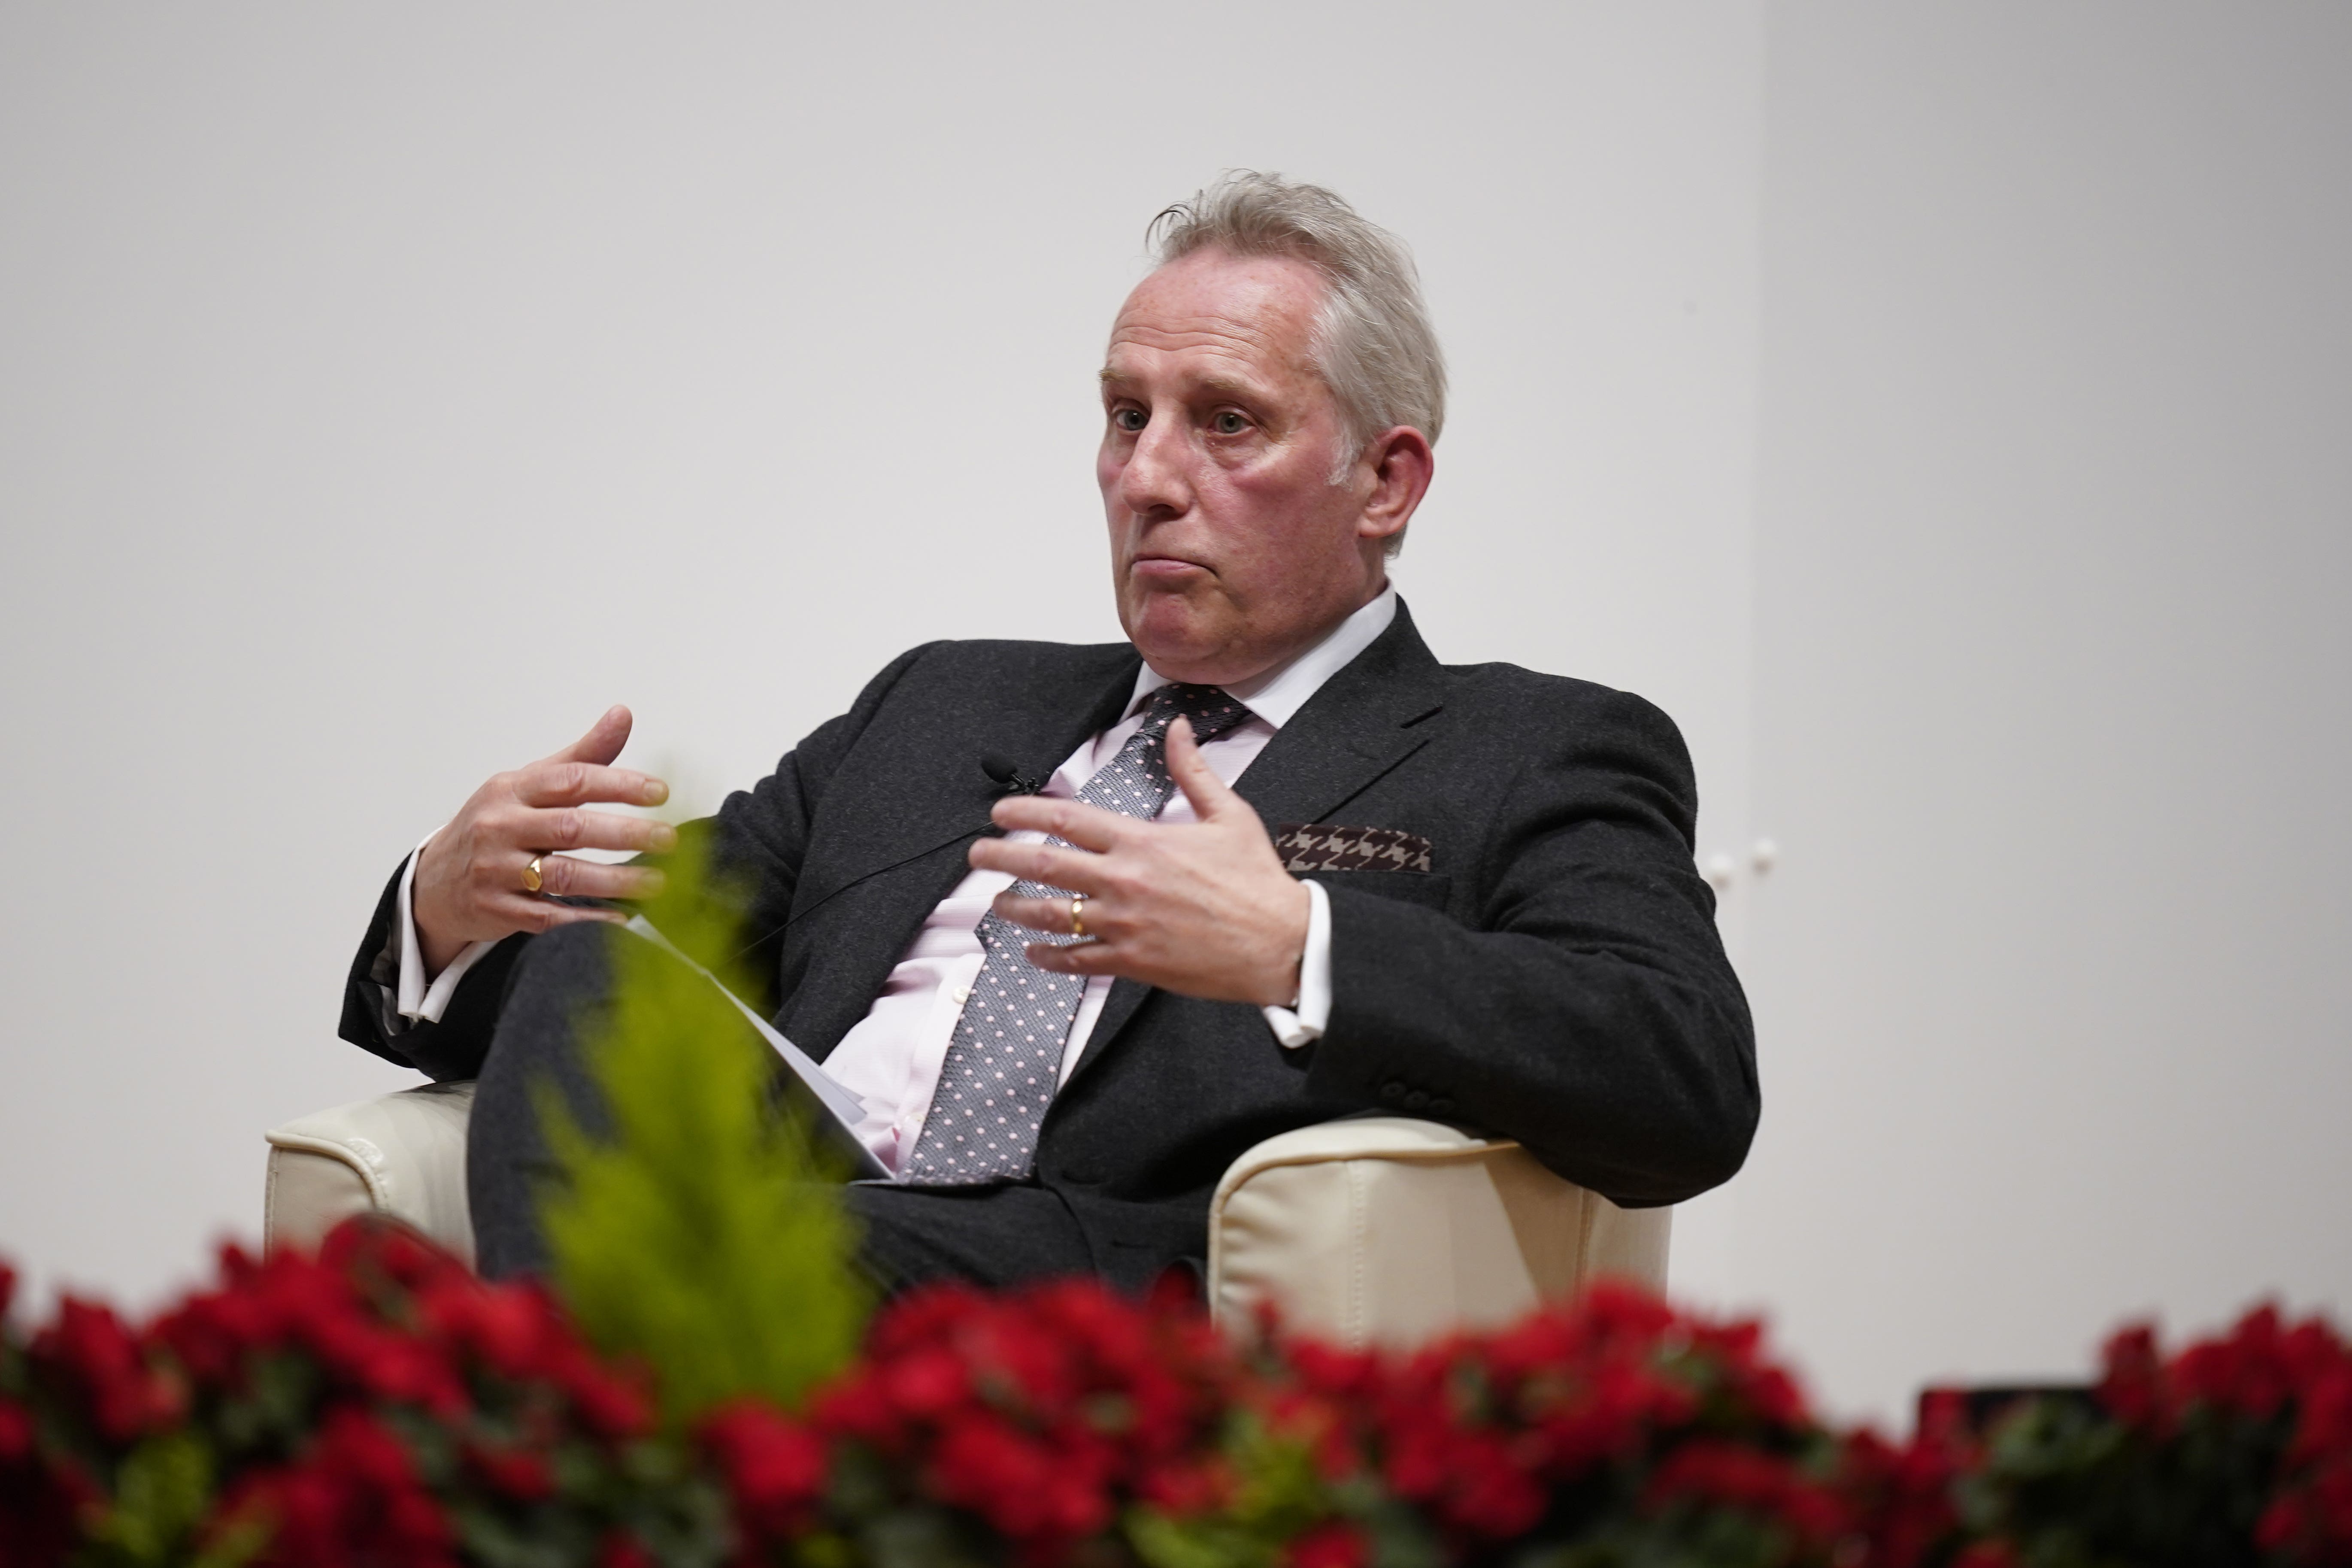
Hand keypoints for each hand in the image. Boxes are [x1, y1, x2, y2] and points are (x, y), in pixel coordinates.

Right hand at [412, 706, 676, 975]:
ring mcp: (495, 871)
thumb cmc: (498, 823)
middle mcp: (501, 827)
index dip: (618, 785)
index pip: (571, 780)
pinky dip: (588, 917)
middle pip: (571, 828)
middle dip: (625, 834)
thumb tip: (623, 714)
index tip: (660, 792)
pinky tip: (621, 916)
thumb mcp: (530, 783)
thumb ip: (582, 756)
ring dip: (616, 881)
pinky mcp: (497, 910)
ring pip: (563, 875)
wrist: (436, 879)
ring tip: (658, 883)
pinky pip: (548, 915)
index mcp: (513, 790)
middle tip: (669, 839)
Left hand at [970, 716, 1310, 1006]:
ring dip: (1016, 908)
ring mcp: (1124, 924)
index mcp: (1142, 841)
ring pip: (1051, 915)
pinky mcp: (1132, 961)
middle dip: (1001, 857)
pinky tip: (1033, 953)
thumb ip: (1193, 771)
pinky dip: (1049, 957)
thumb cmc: (1256, 880)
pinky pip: (1077, 959)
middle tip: (977, 854)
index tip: (1001, 812)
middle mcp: (1124, 880)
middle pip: (1044, 864)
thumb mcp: (1228, 814)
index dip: (1026, 812)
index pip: (1068, 819)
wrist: (1279, 942)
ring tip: (998, 902)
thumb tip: (1180, 728)